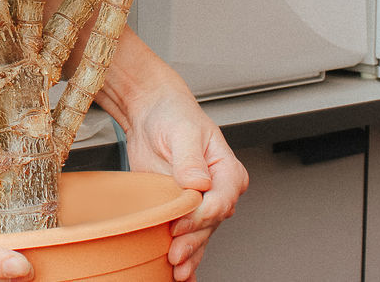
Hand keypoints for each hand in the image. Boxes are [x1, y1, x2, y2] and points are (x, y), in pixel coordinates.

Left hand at [94, 32, 248, 280]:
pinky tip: (180, 273)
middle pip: (210, 224)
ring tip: (176, 271)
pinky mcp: (181, 209)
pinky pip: (187, 236)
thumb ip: (190, 159)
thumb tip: (198, 182)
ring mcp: (199, 204)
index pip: (220, 201)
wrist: (151, 113)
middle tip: (175, 256)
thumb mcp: (183, 131)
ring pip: (199, 235)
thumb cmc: (172, 115)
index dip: (200, 216)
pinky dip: (186, 255)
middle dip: (193, 242)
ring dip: (190, 255)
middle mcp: (218, 191)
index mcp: (228, 171)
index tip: (180, 224)